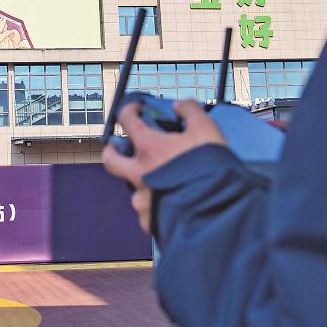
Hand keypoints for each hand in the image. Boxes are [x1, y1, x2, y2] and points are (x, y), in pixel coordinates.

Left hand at [103, 100, 226, 233]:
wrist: (215, 208)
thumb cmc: (209, 166)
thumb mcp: (206, 129)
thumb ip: (190, 111)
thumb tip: (178, 105)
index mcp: (149, 148)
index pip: (126, 120)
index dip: (128, 110)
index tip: (135, 109)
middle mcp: (138, 173)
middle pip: (111, 160)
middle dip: (111, 152)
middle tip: (117, 149)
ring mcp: (142, 199)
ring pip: (132, 190)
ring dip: (142, 184)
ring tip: (159, 184)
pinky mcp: (150, 221)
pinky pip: (147, 214)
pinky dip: (155, 209)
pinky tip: (169, 207)